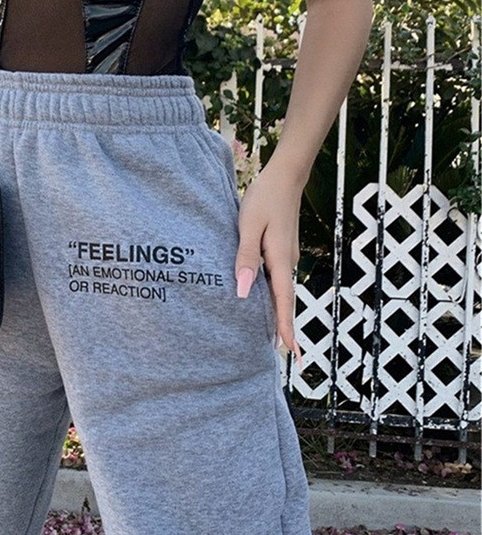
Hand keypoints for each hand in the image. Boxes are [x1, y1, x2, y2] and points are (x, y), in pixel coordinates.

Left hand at [233, 161, 304, 370]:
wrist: (284, 178)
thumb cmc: (263, 199)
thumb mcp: (248, 227)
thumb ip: (245, 258)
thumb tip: (243, 292)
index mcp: (279, 260)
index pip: (283, 301)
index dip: (286, 328)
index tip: (291, 352)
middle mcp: (286, 263)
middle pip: (285, 302)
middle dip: (286, 329)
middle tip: (290, 357)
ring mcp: (285, 257)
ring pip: (281, 292)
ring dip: (280, 314)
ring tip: (277, 339)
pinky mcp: (280, 251)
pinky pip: (277, 281)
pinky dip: (275, 298)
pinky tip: (266, 305)